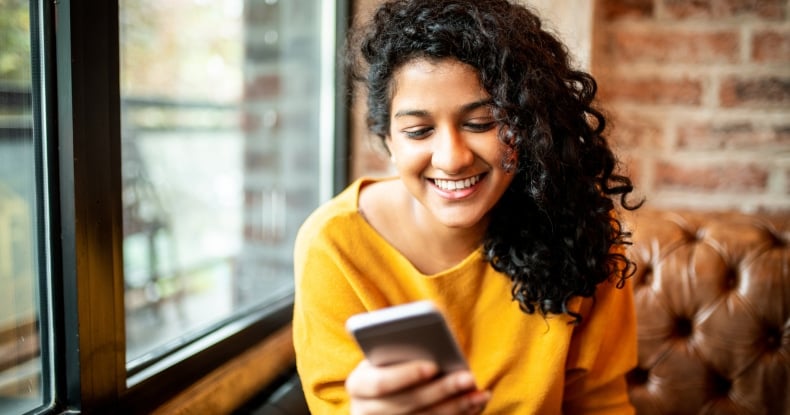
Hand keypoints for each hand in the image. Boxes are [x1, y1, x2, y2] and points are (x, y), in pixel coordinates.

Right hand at [345, 359, 490, 414]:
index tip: (433, 366)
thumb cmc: (388, 365)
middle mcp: (365, 411)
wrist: (379, 398)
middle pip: (408, 404)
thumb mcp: (386, 356)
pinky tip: (475, 403)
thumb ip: (400, 349)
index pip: (380, 383)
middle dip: (441, 390)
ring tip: (479, 392)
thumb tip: (434, 344)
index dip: (406, 375)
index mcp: (358, 384)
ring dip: (456, 406)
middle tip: (468, 377)